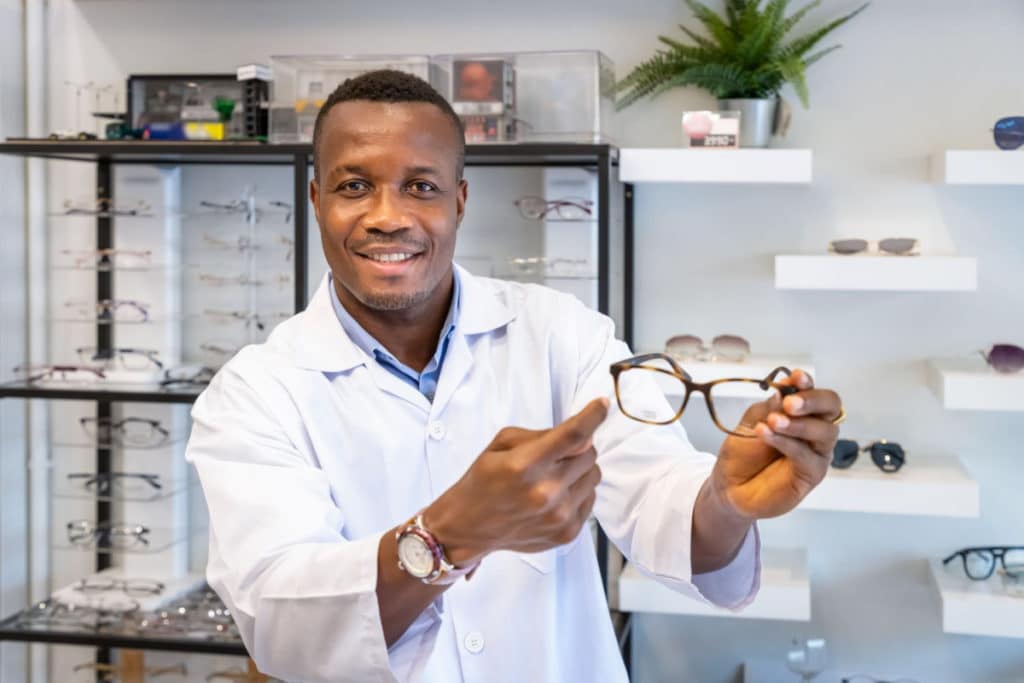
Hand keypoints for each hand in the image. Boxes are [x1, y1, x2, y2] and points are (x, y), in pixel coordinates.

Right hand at [425, 398, 608, 565]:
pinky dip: (577, 492)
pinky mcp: (567, 533)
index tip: (602, 404)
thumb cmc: (483, 482)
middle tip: (556, 453)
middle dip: (578, 447)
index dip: (593, 415)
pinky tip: (554, 496)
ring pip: (594, 476)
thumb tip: (583, 435)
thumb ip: (543, 435)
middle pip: (589, 454)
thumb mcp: (502, 443)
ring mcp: (559, 516)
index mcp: (525, 465)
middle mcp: (545, 493)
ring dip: (579, 470)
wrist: (468, 527)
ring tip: (553, 477)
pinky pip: (590, 499)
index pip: (573, 435)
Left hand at [711, 369, 841, 519]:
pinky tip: (767, 434)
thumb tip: (786, 390)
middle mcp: (814, 429)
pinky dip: (787, 442)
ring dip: (798, 424)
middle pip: (832, 408)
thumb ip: (771, 407)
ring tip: (773, 422)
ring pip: (825, 431)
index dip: (808, 383)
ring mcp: (816, 452)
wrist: (730, 486)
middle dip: (812, 400)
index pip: (815, 392)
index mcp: (801, 413)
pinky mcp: (813, 474)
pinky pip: (807, 455)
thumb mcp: (753, 422)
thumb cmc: (744, 453)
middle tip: (790, 403)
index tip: (796, 377)